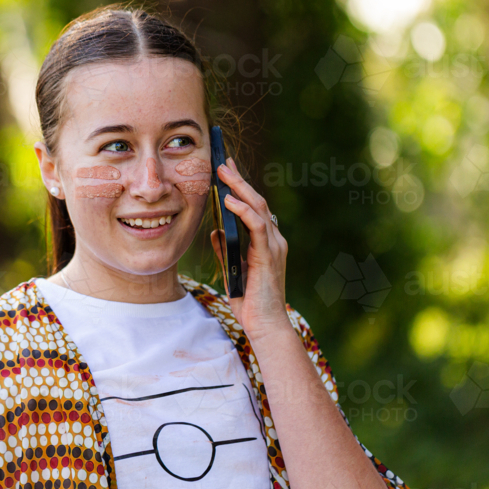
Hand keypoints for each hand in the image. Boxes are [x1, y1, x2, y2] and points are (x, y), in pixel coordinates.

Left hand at [210, 157, 291, 340]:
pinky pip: (256, 226)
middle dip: (239, 180)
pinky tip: (229, 201)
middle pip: (257, 201)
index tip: (227, 170)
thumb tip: (214, 231)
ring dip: (240, 188)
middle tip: (223, 162)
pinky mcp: (268, 255)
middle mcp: (274, 240)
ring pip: (258, 208)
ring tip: (223, 173)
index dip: (241, 187)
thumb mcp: (232, 271)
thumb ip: (226, 251)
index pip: (254, 208)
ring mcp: (274, 246)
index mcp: (266, 243)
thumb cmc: (250, 303)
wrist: (265, 326)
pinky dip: (243, 211)